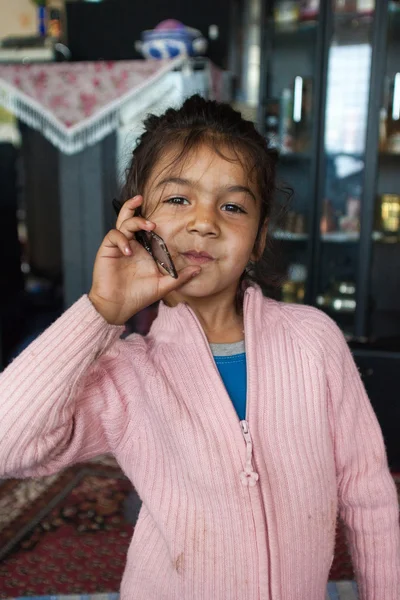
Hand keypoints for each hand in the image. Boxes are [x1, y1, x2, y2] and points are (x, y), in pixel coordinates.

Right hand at [88, 195, 200, 324]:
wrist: (117, 307)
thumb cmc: (138, 296)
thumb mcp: (163, 286)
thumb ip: (180, 277)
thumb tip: (198, 269)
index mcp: (144, 250)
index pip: (147, 228)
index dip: (152, 220)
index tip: (166, 216)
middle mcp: (131, 244)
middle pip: (130, 218)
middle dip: (135, 207)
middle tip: (144, 201)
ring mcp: (119, 247)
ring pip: (123, 222)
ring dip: (134, 219)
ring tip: (148, 226)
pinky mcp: (107, 251)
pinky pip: (113, 236)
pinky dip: (121, 239)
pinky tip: (129, 251)